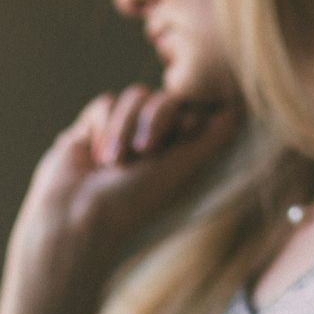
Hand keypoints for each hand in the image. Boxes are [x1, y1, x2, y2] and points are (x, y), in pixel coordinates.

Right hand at [0, 86, 242, 313]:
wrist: (73, 217)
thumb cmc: (132, 202)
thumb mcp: (182, 170)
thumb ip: (213, 139)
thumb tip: (239, 108)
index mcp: (179, 154)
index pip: (194, 110)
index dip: (187, 118)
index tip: (182, 137)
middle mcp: (153, 142)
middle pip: (166, 98)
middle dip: (154, 120)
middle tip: (144, 152)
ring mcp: (122, 134)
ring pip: (136, 96)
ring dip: (125, 127)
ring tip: (112, 163)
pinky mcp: (92, 129)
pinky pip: (105, 103)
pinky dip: (102, 126)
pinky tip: (94, 156)